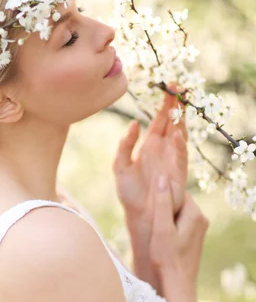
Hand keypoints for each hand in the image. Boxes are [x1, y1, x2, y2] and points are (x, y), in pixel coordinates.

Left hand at [112, 86, 187, 220]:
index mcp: (150, 145)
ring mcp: (172, 160)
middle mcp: (163, 149)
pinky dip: (180, 146)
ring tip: (181, 106)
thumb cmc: (129, 192)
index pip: (160, 120)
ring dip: (181, 121)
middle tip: (180, 87)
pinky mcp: (177, 173)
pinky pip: (180, 156)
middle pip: (173, 122)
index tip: (168, 87)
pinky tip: (177, 135)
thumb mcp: (120, 166)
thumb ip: (124, 145)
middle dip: (177, 106)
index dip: (165, 104)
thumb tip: (134, 124)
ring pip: (180, 135)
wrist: (139, 214)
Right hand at [149, 174, 208, 291]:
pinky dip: (169, 225)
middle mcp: (201, 218)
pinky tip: (159, 236)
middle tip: (147, 214)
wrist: (178, 286)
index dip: (161, 193)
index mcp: (195, 213)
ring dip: (165, 216)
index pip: (177, 191)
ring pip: (178, 213)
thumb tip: (162, 177)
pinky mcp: (194, 238)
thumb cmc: (167, 258)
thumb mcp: (161, 228)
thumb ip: (162, 203)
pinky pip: (180, 223)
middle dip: (162, 205)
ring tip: (152, 227)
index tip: (146, 198)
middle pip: (178, 201)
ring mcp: (199, 229)